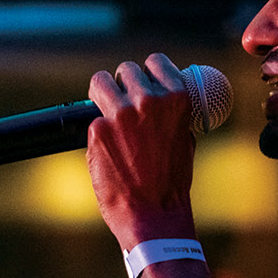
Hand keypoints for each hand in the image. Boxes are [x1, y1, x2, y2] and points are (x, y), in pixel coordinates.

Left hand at [87, 53, 200, 251]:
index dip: (146, 72)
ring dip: (102, 95)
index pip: (155, 62)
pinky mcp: (97, 131)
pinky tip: (107, 150)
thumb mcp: (183, 138)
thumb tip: (160, 98)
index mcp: (176, 98)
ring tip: (106, 112)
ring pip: (100, 83)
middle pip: (125, 70)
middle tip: (121, 103)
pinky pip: (93, 120)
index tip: (142, 82)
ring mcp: (121, 114)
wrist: (154, 215)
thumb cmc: (171, 182)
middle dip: (123, 85)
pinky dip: (98, 132)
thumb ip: (170, 114)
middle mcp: (148, 100)